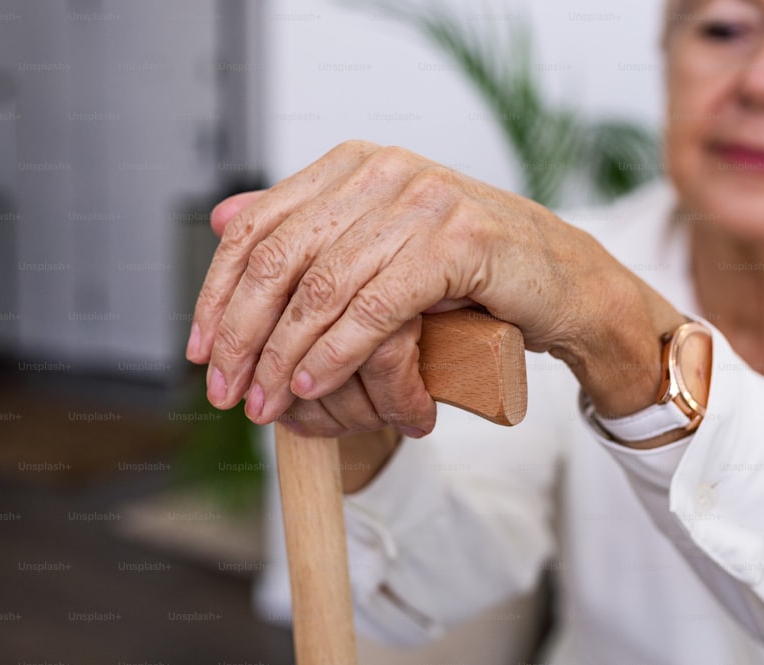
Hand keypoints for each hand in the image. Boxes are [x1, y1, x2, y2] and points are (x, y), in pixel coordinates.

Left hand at [188, 141, 684, 431]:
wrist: (564, 281)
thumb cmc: (470, 270)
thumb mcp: (379, 241)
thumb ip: (306, 227)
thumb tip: (221, 218)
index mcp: (352, 164)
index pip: (258, 228)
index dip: (217, 293)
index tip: (199, 350)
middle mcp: (383, 171)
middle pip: (281, 258)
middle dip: (241, 333)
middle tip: (226, 389)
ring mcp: (423, 200)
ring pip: (323, 287)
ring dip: (283, 354)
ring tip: (265, 401)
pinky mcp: (459, 241)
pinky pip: (376, 305)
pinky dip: (336, 351)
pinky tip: (313, 383)